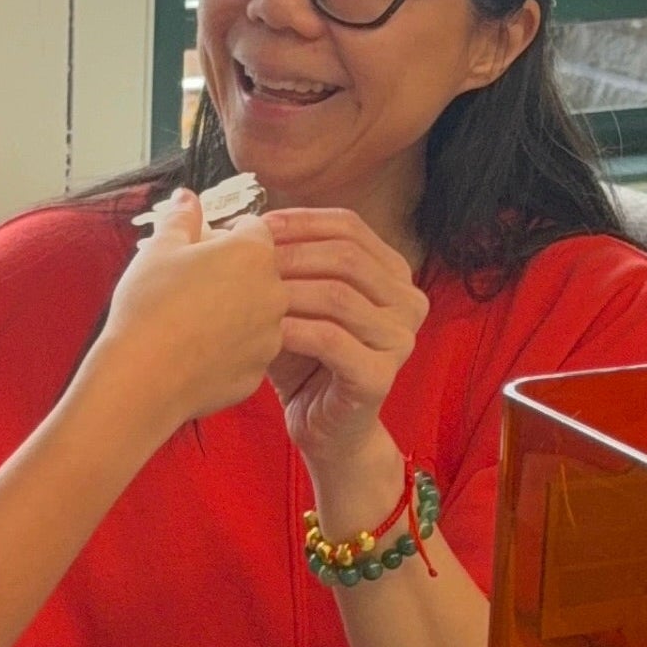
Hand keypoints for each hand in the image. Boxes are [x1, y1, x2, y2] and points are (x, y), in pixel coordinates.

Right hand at [89, 190, 286, 446]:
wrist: (141, 376)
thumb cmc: (149, 306)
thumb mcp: (159, 249)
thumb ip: (181, 218)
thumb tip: (187, 197)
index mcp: (253, 253)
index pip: (253, 228)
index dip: (225, 235)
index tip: (200, 248)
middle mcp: (273, 293)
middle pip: (260, 272)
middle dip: (232, 274)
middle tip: (191, 285)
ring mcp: (270, 337)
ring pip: (256, 313)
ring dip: (234, 311)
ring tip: (190, 321)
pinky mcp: (257, 371)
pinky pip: (247, 351)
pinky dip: (228, 349)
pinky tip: (195, 350)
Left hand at [263, 209, 426, 475]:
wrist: (322, 426)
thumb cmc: (305, 358)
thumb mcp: (296, 299)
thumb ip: (284, 261)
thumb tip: (237, 220)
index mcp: (395, 274)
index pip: (349, 227)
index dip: (299, 222)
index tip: (252, 227)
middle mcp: (409, 302)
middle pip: (346, 256)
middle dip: (289, 254)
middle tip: (243, 261)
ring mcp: (401, 340)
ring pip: (338, 295)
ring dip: (286, 290)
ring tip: (246, 294)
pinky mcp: (380, 376)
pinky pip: (331, 339)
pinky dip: (291, 329)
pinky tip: (262, 331)